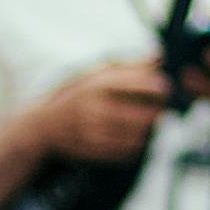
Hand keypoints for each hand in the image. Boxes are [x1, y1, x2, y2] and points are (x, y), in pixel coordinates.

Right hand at [27, 60, 170, 161]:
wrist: (43, 128)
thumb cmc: (75, 96)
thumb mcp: (95, 74)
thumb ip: (129, 67)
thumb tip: (160, 57)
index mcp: (96, 85)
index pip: (138, 84)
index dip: (158, 86)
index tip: (166, 86)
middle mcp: (95, 109)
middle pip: (142, 113)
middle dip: (158, 111)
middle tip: (164, 107)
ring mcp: (94, 133)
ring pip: (138, 135)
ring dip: (151, 130)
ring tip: (153, 122)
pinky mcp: (95, 152)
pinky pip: (128, 152)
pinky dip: (139, 145)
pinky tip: (139, 138)